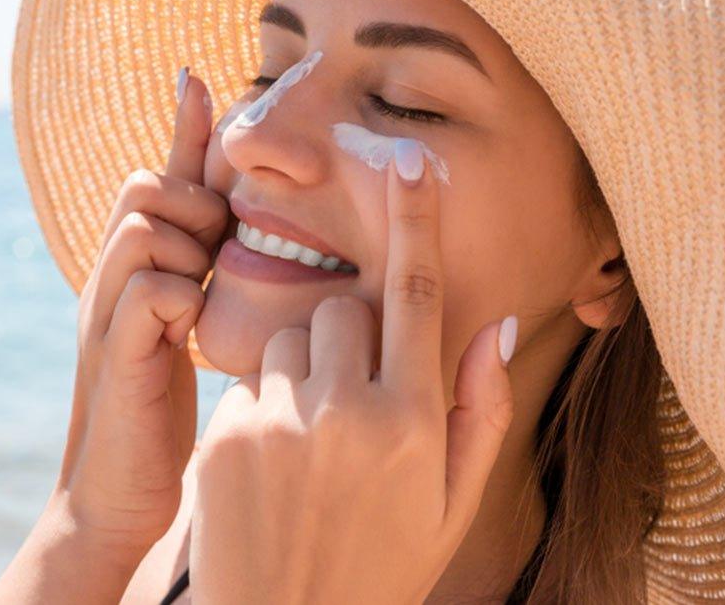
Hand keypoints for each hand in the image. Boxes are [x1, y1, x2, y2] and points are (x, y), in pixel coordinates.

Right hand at [54, 67, 229, 563]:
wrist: (120, 495)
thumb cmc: (162, 408)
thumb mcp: (188, 326)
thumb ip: (205, 271)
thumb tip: (239, 224)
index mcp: (135, 266)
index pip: (157, 176)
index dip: (181, 127)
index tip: (199, 74)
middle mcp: (111, 277)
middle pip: (144, 185)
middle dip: (190, 202)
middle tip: (213, 251)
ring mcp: (106, 312)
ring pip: (143, 226)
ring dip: (186, 247)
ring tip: (201, 292)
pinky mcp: (114, 354)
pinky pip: (147, 289)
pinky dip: (177, 297)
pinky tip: (191, 332)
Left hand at [190, 138, 516, 604]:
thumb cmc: (383, 566)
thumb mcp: (452, 504)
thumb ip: (482, 411)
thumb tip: (498, 322)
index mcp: (415, 423)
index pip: (418, 295)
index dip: (416, 220)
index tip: (410, 159)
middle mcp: (349, 413)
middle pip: (343, 310)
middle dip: (349, 337)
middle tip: (350, 402)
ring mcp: (282, 423)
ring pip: (290, 339)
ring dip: (302, 372)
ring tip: (308, 447)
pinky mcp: (227, 436)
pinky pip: (249, 382)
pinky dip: (263, 406)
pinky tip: (271, 470)